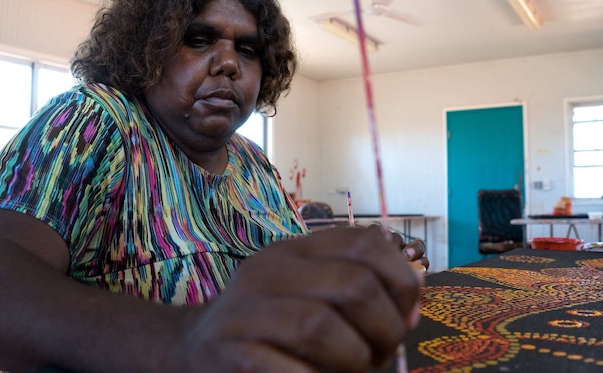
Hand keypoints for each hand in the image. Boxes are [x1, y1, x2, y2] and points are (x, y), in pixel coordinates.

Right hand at [177, 226, 421, 372]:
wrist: (189, 351)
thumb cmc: (266, 327)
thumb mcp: (305, 291)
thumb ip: (355, 289)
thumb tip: (414, 303)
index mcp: (292, 251)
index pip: (364, 242)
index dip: (401, 280)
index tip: (406, 314)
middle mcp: (267, 272)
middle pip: (353, 286)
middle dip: (385, 329)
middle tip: (380, 355)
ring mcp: (245, 314)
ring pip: (323, 328)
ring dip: (355, 361)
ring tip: (353, 370)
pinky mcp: (233, 357)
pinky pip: (292, 371)